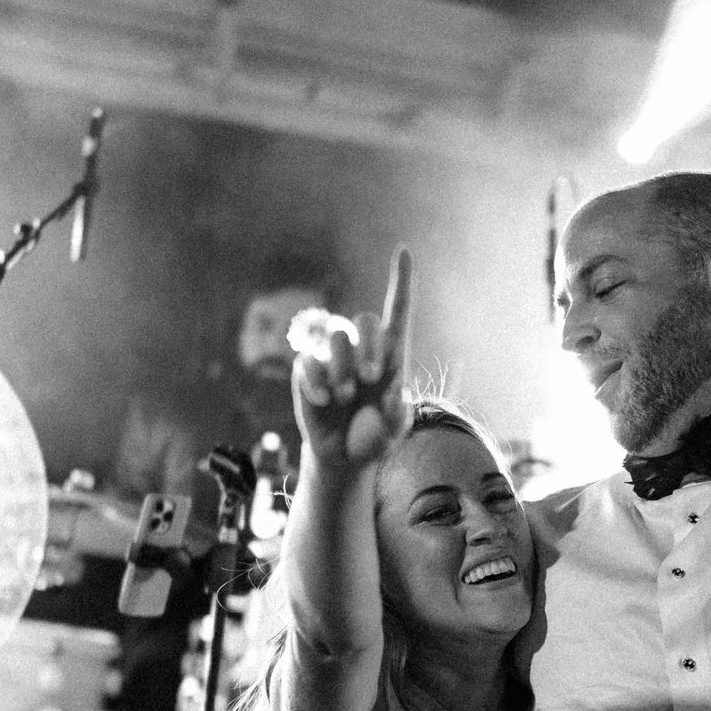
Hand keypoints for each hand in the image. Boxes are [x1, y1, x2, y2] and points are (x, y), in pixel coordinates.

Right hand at [292, 248, 410, 470]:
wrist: (345, 458)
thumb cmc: (375, 438)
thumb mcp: (394, 431)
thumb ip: (396, 414)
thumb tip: (389, 394)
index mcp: (392, 357)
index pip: (397, 312)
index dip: (400, 282)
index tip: (402, 251)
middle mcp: (363, 351)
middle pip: (365, 320)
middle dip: (369, 347)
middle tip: (371, 377)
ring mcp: (333, 359)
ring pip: (337, 337)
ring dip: (342, 370)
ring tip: (344, 396)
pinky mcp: (307, 372)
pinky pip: (308, 360)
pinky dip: (316, 382)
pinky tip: (323, 400)